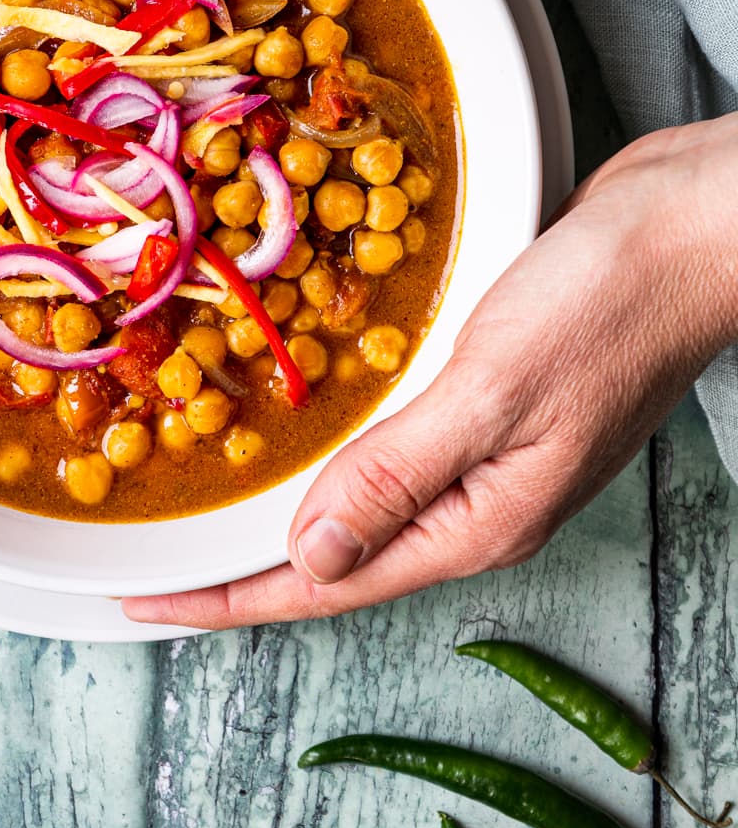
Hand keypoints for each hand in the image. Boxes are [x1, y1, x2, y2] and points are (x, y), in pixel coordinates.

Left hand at [123, 116, 737, 630]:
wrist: (693, 228)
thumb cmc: (609, 303)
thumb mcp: (493, 392)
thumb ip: (399, 475)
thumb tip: (309, 555)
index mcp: (480, 521)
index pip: (330, 580)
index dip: (231, 595)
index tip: (145, 599)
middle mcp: (480, 500)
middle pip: (339, 549)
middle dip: (247, 561)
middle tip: (157, 558)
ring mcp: (488, 448)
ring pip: (362, 494)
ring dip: (284, 501)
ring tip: (207, 504)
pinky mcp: (491, 393)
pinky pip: (390, 437)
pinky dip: (332, 441)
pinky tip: (299, 423)